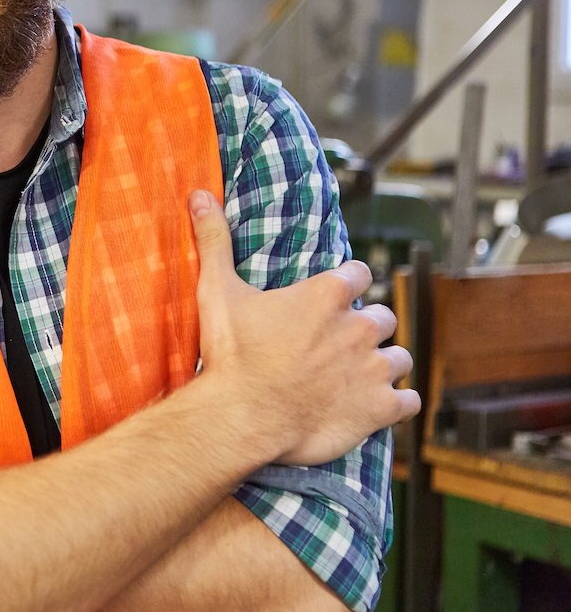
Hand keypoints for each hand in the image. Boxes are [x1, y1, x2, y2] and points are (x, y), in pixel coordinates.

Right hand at [187, 189, 419, 466]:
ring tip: (360, 374)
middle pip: (381, 316)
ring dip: (384, 363)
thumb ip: (215, 241)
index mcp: (326, 295)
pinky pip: (410, 401)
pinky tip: (378, 405)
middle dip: (365, 326)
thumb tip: (201, 195)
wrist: (242, 416)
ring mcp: (373, 369)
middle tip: (338, 342)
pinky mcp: (379, 408)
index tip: (332, 296)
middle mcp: (358, 327)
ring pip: (399, 358)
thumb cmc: (231, 354)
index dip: (347, 283)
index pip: (358, 274)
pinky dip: (398, 403)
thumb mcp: (218, 291)